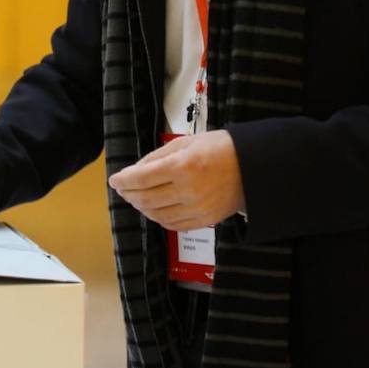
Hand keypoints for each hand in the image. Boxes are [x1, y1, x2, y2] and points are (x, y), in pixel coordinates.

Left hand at [107, 130, 245, 231]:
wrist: (254, 166)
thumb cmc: (220, 148)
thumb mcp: (186, 142)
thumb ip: (158, 157)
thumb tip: (134, 171)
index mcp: (183, 166)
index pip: (141, 178)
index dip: (123, 180)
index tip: (114, 179)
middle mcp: (189, 190)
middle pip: (146, 198)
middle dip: (129, 194)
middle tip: (123, 188)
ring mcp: (197, 209)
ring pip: (157, 214)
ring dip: (141, 207)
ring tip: (136, 198)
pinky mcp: (205, 221)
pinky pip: (173, 225)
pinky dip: (159, 218)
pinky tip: (154, 209)